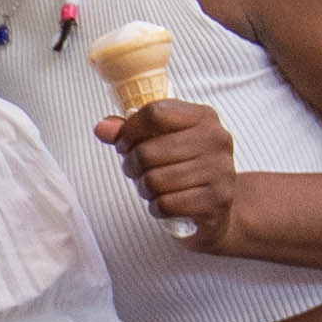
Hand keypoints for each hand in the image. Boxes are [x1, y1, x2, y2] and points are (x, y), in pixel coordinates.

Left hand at [99, 91, 240, 238]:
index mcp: (203, 116)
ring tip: (151, 188)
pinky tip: (163, 203)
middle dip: (132, 165)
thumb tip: (102, 129)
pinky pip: (166, 204)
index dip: (129, 131)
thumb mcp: (162, 141)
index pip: (155, 114)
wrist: (219, 206)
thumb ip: (131, 131)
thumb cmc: (186, 168)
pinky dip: (156, 207)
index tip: (123, 144)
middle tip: (136, 172)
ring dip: (144, 188)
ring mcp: (219, 170)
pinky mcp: (216, 200)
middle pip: (148, 151)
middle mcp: (216, 139)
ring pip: (154, 180)